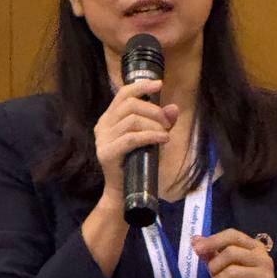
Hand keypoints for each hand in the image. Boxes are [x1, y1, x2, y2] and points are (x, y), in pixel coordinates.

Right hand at [93, 81, 178, 208]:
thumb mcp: (151, 138)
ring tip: (165, 133)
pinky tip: (162, 139)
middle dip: (154, 110)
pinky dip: (150, 136)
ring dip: (154, 124)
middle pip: (130, 105)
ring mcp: (102, 139)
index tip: (160, 84)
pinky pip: (131, 138)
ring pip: (132, 120)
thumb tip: (174, 108)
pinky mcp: (107, 153)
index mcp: (109, 118)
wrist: (122, 192)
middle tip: (167, 123)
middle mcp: (102, 125)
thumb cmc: (137, 163)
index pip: (123, 94)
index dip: (141, 86)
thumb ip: (161, 123)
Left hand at [192, 229, 276, 277]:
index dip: (213, 240)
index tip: (197, 248)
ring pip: (231, 272)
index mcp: (255, 248)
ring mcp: (266, 276)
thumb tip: (195, 240)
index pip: (233, 235)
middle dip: (214, 266)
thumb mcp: (225, 270)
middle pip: (230, 253)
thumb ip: (213, 255)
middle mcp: (263, 259)